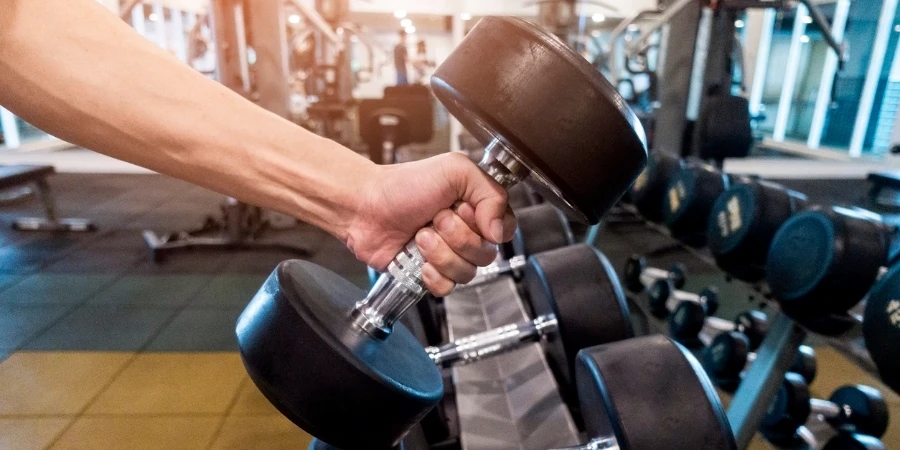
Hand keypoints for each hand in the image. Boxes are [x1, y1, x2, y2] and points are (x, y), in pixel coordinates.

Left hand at [347, 152, 516, 295]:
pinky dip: (433, 276)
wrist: (366, 207)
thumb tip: (500, 231)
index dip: (487, 225)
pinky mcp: (431, 274)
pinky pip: (448, 288)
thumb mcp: (456, 170)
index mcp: (477, 208)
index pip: (506, 229)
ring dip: (441, 253)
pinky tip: (420, 261)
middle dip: (457, 236)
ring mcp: (449, 255)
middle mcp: (467, 233)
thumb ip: (491, 193)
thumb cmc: (404, 185)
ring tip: (421, 235)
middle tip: (435, 218)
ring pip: (467, 273)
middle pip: (487, 254)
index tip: (464, 209)